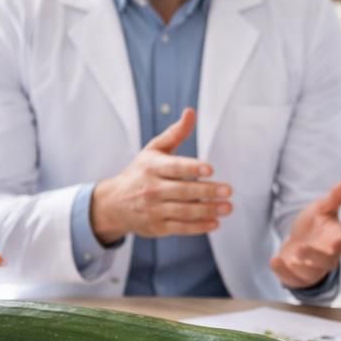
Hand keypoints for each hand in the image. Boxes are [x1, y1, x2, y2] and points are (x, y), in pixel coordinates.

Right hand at [89, 108, 231, 243]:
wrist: (113, 204)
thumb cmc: (140, 173)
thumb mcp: (153, 150)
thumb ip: (175, 133)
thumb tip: (191, 112)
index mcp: (152, 167)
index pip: (174, 167)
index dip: (192, 168)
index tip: (210, 169)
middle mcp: (151, 189)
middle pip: (183, 191)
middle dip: (207, 191)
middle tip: (227, 190)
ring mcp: (154, 209)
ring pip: (184, 211)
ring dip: (208, 210)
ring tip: (227, 207)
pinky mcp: (157, 227)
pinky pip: (181, 228)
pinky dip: (199, 227)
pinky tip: (215, 222)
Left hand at [271, 179, 340, 288]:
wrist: (300, 239)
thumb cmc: (316, 224)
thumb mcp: (323, 208)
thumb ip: (335, 197)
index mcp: (337, 240)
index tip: (337, 242)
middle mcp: (328, 257)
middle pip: (327, 262)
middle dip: (315, 257)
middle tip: (301, 248)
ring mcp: (313, 270)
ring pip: (310, 274)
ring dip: (299, 268)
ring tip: (290, 258)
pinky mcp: (298, 277)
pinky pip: (293, 281)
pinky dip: (283, 273)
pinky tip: (274, 261)